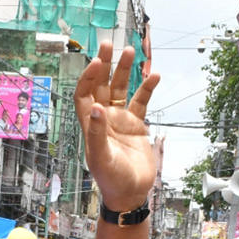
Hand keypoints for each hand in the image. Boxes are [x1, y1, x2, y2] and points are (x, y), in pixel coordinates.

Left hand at [74, 42, 159, 210]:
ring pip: (121, 89)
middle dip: (104, 65)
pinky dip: (147, 89)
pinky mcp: (136, 126)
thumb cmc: (112, 180)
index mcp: (90, 126)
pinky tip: (154, 76)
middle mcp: (104, 120)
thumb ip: (97, 134)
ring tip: (131, 51)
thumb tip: (96, 108)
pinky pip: (141, 102)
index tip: (97, 63)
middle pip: (101, 86)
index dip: (88, 78)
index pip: (84, 95)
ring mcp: (120, 121)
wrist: (131, 194)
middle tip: (109, 44)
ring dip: (125, 71)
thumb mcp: (102, 158)